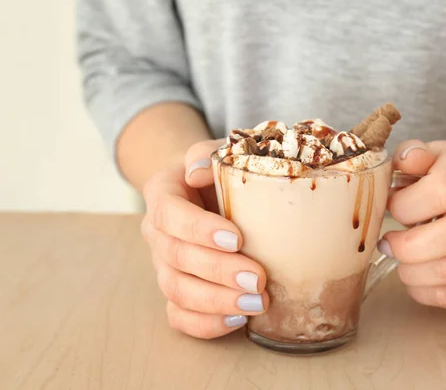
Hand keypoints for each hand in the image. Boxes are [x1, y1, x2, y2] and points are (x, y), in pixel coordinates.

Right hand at [140, 140, 268, 337]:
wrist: (209, 191)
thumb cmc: (220, 172)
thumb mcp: (218, 151)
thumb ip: (207, 153)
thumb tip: (198, 172)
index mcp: (162, 194)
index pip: (170, 215)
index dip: (199, 230)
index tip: (237, 239)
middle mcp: (157, 232)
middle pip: (175, 258)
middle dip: (218, 271)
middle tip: (258, 279)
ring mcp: (163, 265)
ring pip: (177, 291)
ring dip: (217, 302)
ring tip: (258, 304)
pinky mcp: (177, 291)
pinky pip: (179, 316)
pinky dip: (206, 324)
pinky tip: (238, 321)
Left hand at [380, 140, 445, 307]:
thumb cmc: (431, 173)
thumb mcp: (419, 155)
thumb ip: (409, 155)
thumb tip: (405, 160)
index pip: (445, 190)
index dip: (408, 206)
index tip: (389, 209)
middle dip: (413, 246)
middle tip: (387, 244)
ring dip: (417, 273)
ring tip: (398, 263)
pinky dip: (430, 292)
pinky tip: (413, 280)